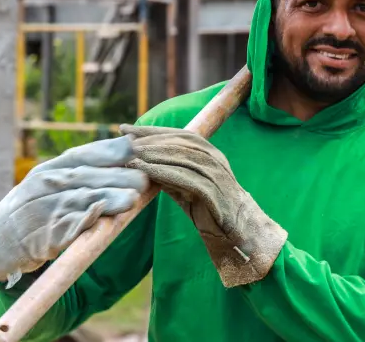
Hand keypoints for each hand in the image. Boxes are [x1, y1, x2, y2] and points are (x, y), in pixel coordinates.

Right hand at [0, 136, 147, 283]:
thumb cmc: (37, 206)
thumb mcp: (56, 183)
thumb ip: (88, 172)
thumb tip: (132, 156)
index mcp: (52, 168)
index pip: (83, 155)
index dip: (110, 150)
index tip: (137, 145)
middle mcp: (44, 185)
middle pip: (85, 178)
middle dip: (116, 177)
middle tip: (145, 179)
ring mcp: (41, 211)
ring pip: (77, 202)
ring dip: (106, 200)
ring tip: (132, 200)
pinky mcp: (39, 238)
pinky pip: (62, 230)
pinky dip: (79, 224)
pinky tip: (96, 218)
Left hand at [120, 124, 287, 287]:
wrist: (240, 234)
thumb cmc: (213, 211)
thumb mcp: (188, 189)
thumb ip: (171, 176)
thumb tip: (144, 166)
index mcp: (211, 154)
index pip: (179, 135)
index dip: (151, 130)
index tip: (125, 129)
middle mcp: (215, 159)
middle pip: (180, 142)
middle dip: (150, 139)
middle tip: (123, 141)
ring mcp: (216, 175)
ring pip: (183, 157)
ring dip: (154, 154)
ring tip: (130, 155)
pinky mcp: (214, 193)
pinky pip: (186, 178)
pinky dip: (164, 172)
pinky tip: (146, 172)